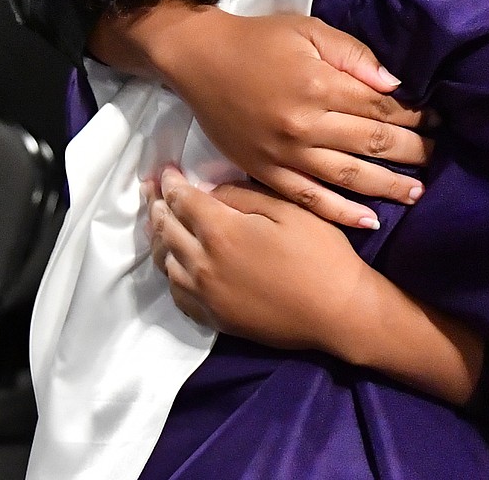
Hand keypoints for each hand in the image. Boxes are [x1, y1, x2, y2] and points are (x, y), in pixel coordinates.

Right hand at [97, 3, 428, 228]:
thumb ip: (354, 56)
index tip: (436, 122)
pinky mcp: (265, 171)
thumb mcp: (309, 32)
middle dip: (410, 151)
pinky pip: (309, 199)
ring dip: (386, 186)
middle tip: (436, 158)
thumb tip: (394, 85)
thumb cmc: (259, 40)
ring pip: (347, 176)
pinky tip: (369, 221)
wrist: (199, 59)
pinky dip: (341, 213)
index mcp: (318, 85)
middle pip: (370, 143)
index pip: (379, 108)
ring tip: (416, 193)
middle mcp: (304, 124)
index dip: (413, 116)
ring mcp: (284, 153)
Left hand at [150, 167, 373, 353]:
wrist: (337, 312)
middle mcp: (203, 263)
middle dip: (157, 205)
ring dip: (159, 239)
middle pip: (166, 229)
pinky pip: (177, 293)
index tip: (166, 172)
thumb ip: (245, 196)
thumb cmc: (321, 255)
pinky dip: (171, 272)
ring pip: (165, 262)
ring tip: (158, 224)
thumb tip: (212, 191)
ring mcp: (205, 294)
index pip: (183, 201)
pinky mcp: (213, 317)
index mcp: (221, 232)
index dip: (172, 183)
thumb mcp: (290, 211)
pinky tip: (175, 264)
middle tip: (151, 191)